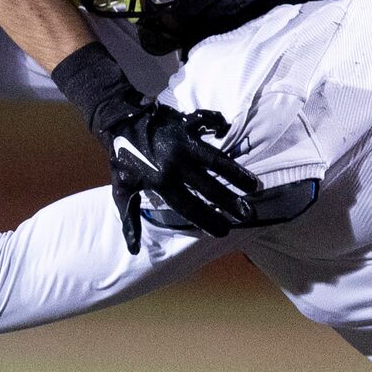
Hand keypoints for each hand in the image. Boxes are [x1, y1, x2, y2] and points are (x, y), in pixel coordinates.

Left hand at [104, 101, 261, 251]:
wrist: (117, 122)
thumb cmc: (122, 161)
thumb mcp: (121, 191)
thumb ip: (130, 219)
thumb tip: (133, 249)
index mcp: (160, 182)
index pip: (189, 207)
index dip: (208, 220)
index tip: (224, 231)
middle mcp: (174, 164)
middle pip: (208, 187)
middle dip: (230, 202)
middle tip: (248, 214)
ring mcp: (182, 143)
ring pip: (215, 159)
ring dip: (236, 173)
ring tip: (254, 186)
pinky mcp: (186, 124)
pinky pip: (208, 125)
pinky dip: (220, 127)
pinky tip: (229, 135)